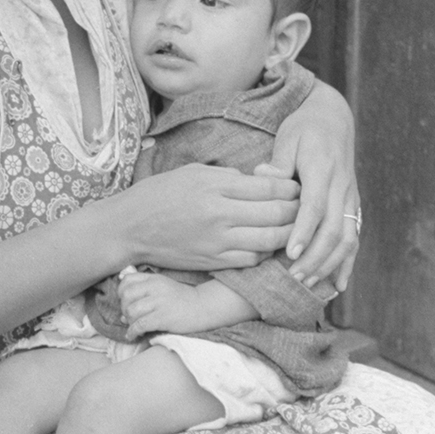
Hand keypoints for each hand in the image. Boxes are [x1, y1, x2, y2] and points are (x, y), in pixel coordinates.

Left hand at [118, 269, 206, 338]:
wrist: (203, 307)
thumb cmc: (181, 300)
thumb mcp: (163, 287)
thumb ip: (144, 292)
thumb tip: (122, 314)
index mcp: (154, 279)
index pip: (127, 281)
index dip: (122, 293)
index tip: (127, 302)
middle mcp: (155, 288)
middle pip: (126, 296)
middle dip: (124, 308)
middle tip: (131, 316)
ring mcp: (159, 303)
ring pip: (131, 311)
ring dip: (129, 321)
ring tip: (135, 326)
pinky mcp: (163, 317)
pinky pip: (140, 325)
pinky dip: (133, 332)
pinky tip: (133, 335)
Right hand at [120, 163, 299, 271]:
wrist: (129, 228)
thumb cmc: (160, 194)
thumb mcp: (193, 172)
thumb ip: (228, 176)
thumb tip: (259, 181)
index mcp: (216, 187)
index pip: (269, 188)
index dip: (291, 189)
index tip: (298, 188)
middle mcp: (220, 215)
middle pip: (276, 215)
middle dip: (297, 211)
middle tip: (305, 208)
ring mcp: (217, 242)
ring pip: (269, 241)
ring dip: (288, 235)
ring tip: (294, 229)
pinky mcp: (213, 261)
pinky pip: (252, 260)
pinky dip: (266, 253)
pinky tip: (269, 246)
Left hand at [268, 82, 359, 290]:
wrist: (333, 118)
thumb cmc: (304, 128)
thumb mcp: (288, 137)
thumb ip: (279, 162)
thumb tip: (263, 176)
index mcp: (323, 169)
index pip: (315, 205)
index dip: (304, 231)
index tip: (291, 254)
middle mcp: (341, 186)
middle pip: (333, 229)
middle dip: (315, 258)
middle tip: (293, 277)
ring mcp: (350, 198)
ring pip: (347, 238)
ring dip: (328, 264)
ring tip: (307, 283)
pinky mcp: (353, 206)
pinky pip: (354, 238)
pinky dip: (347, 263)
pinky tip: (339, 286)